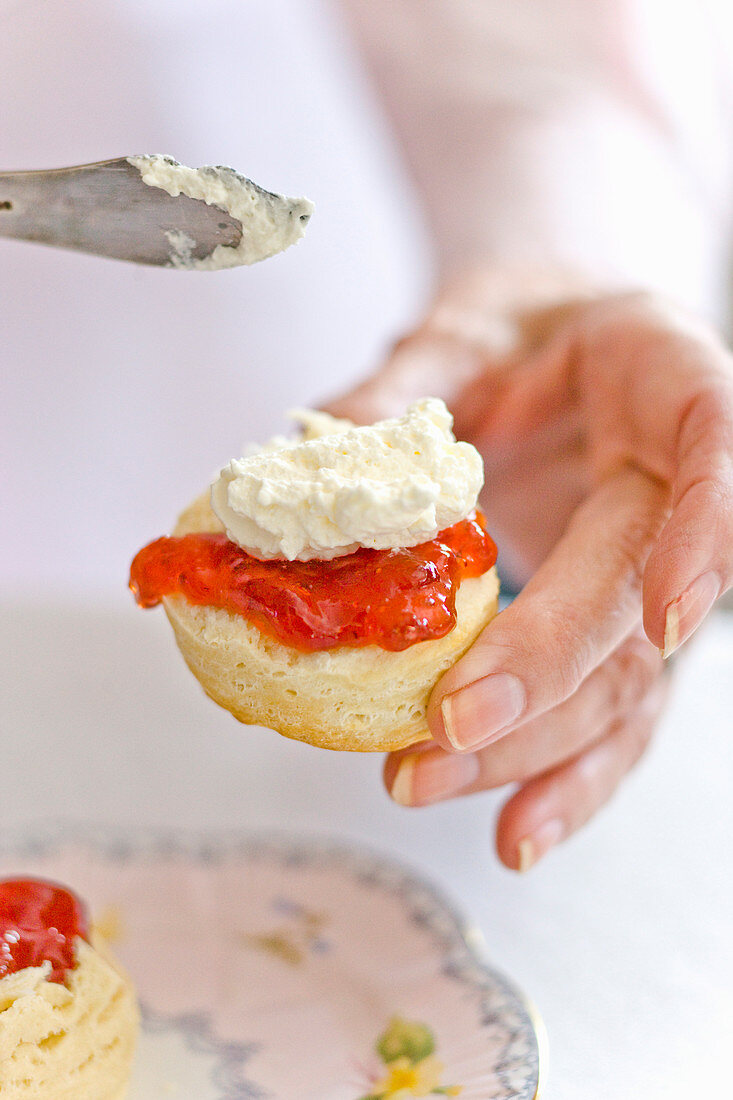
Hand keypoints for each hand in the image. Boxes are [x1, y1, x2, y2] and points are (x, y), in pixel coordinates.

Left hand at [327, 271, 732, 869]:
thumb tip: (325, 443)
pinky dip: (564, 775)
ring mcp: (657, 572)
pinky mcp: (620, 627)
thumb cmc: (525, 326)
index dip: (706, 538)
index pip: (716, 454)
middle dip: (548, 673)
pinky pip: (607, 711)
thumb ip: (412, 381)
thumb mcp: (467, 327)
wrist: (558, 343)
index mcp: (671, 385)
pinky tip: (514, 830)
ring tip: (432, 786)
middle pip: (641, 597)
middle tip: (446, 729)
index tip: (665, 620)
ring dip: (536, 748)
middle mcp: (682, 487)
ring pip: (624, 679)